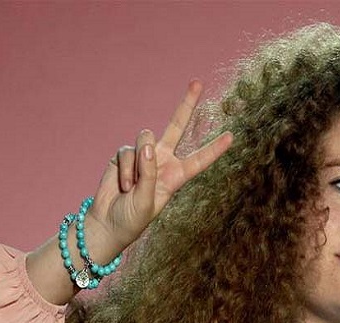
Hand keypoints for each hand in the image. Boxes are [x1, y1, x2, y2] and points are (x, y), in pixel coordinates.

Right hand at [87, 80, 232, 255]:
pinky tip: (123, 185)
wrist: (107, 222)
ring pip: (146, 137)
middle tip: (198, 82)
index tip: (231, 136)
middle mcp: (162, 161)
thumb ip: (150, 173)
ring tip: (132, 186)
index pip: (199, 160)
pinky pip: (127, 151)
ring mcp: (143, 156)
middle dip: (186, 104)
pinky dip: (125, 170)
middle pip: (177, 127)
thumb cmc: (133, 218)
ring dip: (138, 163)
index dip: (214, 149)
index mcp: (176, 176)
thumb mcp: (148, 201)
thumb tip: (147, 143)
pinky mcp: (124, 155)